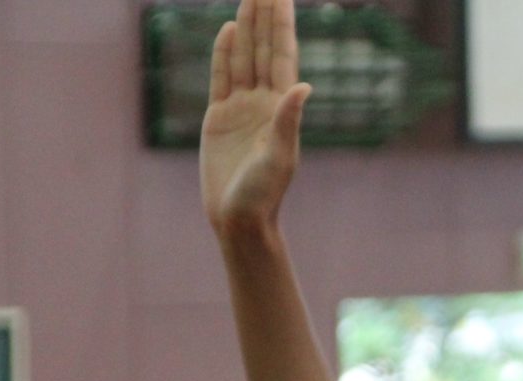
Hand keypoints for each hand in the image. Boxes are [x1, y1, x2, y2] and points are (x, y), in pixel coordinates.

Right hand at [200, 0, 312, 236]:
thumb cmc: (263, 195)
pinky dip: (225, 53)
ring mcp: (241, 108)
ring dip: (248, 27)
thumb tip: (303, 86)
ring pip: (244, 57)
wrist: (239, 219)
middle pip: (263, 49)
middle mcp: (264, 103)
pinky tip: (229, 30)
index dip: (282, 26)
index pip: (282, 57)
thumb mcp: (278, 158)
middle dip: (265, 17)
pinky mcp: (219, 118)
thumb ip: (288, 121)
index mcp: (281, 109)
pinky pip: (222, 77)